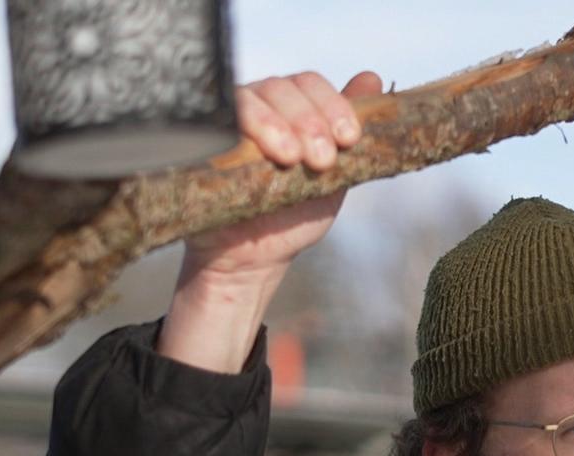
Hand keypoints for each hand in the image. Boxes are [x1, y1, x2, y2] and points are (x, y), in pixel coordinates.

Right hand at [182, 69, 385, 280]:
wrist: (253, 258)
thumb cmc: (293, 213)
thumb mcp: (335, 175)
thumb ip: (350, 133)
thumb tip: (373, 78)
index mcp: (290, 107)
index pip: (310, 84)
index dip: (333, 105)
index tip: (349, 139)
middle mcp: (257, 106)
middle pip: (282, 87)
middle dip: (309, 122)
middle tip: (323, 161)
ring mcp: (226, 122)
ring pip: (250, 98)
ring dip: (275, 124)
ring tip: (292, 160)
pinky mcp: (200, 143)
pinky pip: (214, 122)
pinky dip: (239, 131)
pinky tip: (257, 154)